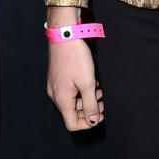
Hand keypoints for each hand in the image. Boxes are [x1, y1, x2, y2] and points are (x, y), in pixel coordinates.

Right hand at [46, 7, 104, 131]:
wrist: (64, 35)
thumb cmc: (76, 58)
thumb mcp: (87, 83)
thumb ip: (90, 104)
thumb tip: (93, 122)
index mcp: (61, 99)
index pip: (72, 123)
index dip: (88, 123)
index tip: (101, 115)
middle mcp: (55, 95)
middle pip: (71, 114)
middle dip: (89, 111)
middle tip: (103, 103)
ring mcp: (54, 85)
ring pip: (71, 102)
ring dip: (86, 100)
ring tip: (100, 91)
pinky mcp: (57, 77)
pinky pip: (68, 91)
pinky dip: (80, 91)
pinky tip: (91, 82)